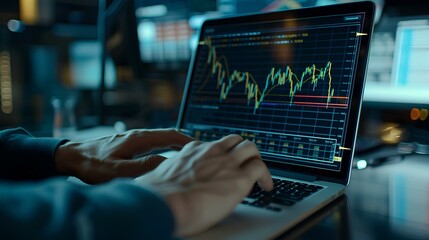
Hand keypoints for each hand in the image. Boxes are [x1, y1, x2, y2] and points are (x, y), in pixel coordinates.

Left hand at [54, 129, 192, 183]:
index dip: (187, 140)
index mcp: (139, 138)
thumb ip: (142, 166)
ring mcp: (133, 138)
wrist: (71, 156)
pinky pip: (153, 143)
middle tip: (200, 152)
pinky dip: (165, 147)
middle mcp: (138, 135)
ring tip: (188, 155)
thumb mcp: (117, 169)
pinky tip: (167, 156)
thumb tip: (166, 162)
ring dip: (176, 145)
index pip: (170, 135)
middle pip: (168, 135)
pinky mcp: (128, 143)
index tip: (202, 147)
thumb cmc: (92, 163)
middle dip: (185, 142)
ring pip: (161, 139)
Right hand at [136, 134, 272, 236]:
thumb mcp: (160, 178)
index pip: (213, 146)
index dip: (222, 155)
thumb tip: (166, 186)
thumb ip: (171, 176)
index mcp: (192, 151)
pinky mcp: (239, 177)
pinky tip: (266, 186)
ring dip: (255, 159)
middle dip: (242, 151)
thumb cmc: (157, 198)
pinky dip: (266, 176)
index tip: (223, 164)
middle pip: (235, 140)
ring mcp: (226, 161)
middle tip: (245, 165)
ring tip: (259, 175)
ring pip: (250, 147)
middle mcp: (210, 151)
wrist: (163, 204)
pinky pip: (260, 168)